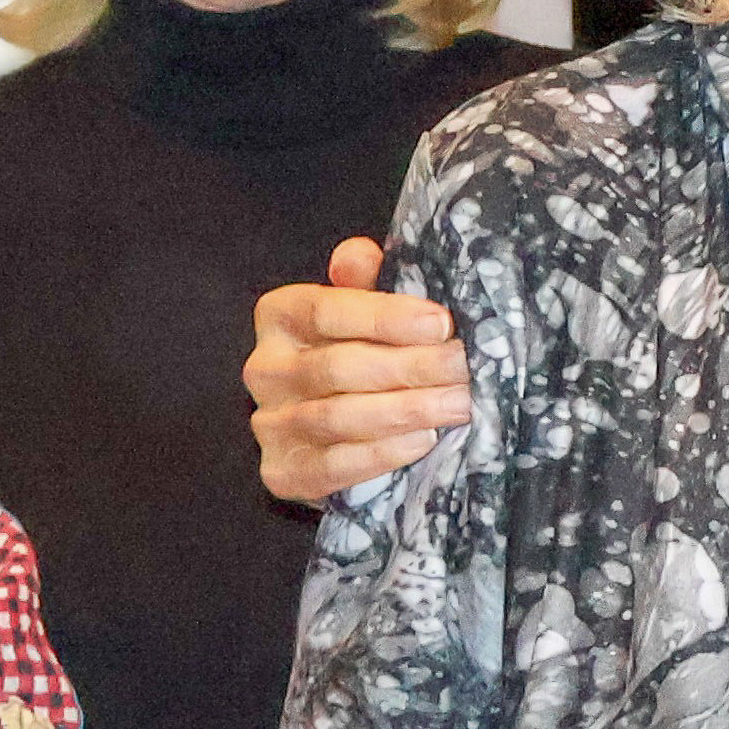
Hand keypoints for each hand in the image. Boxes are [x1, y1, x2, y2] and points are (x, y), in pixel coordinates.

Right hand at [253, 237, 472, 502]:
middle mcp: (265, 369)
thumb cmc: (362, 356)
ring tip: (457, 404)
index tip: (441, 323)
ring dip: (404, 410)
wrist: (339, 434)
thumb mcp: (367, 312)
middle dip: (410, 367)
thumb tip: (363, 254)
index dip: (386, 317)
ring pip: (336, 417)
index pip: (326, 310)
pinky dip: (381, 455)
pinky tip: (423, 441)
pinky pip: (331, 467)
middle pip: (337, 366)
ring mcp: (269, 424)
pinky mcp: (282, 474)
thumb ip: (364, 282)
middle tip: (463, 368)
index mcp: (281, 316)